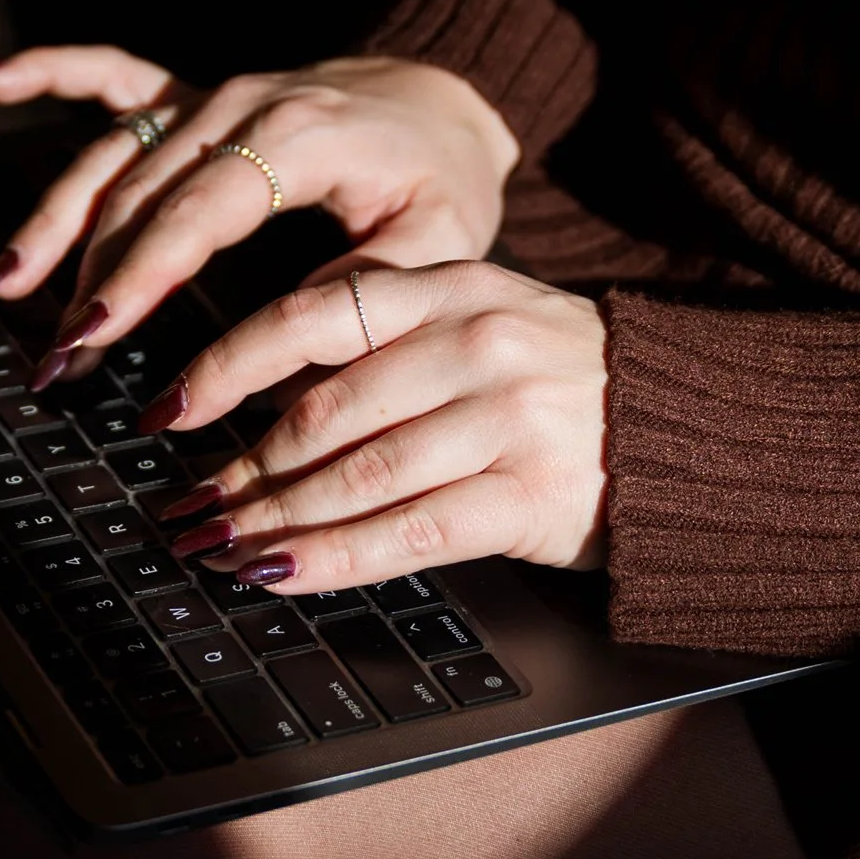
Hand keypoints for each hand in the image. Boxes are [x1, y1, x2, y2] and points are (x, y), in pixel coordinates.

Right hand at [0, 44, 519, 382]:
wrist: (448, 93)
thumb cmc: (443, 177)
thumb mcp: (438, 242)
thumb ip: (366, 294)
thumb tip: (286, 360)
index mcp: (297, 139)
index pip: (198, 213)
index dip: (140, 274)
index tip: (94, 331)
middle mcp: (240, 107)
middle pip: (139, 195)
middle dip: (86, 279)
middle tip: (52, 358)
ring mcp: (211, 96)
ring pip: (111, 154)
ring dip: (50, 218)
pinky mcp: (195, 96)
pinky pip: (112, 76)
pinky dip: (48, 73)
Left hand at [148, 260, 608, 588]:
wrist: (692, 430)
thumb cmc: (562, 382)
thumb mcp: (483, 322)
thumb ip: (387, 342)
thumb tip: (262, 396)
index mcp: (451, 287)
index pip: (312, 316)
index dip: (226, 365)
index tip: (167, 406)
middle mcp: (475, 343)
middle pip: (323, 410)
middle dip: (239, 466)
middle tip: (185, 502)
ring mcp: (505, 420)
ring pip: (355, 477)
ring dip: (270, 520)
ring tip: (217, 546)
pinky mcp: (527, 496)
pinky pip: (405, 533)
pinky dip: (330, 559)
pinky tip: (281, 572)